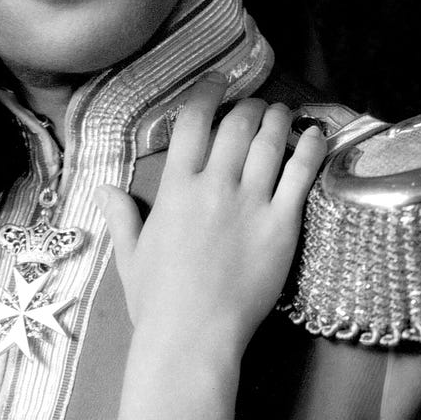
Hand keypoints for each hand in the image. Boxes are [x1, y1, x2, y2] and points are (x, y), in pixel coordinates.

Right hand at [94, 77, 327, 352]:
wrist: (193, 336)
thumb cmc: (157, 300)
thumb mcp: (130, 254)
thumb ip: (122, 216)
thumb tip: (106, 188)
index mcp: (176, 188)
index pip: (194, 122)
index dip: (207, 94)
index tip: (218, 83)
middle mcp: (214, 186)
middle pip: (236, 125)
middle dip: (247, 106)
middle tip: (255, 104)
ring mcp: (251, 203)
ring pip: (269, 143)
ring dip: (277, 119)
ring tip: (282, 113)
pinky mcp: (282, 225)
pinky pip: (301, 175)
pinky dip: (310, 149)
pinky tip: (315, 135)